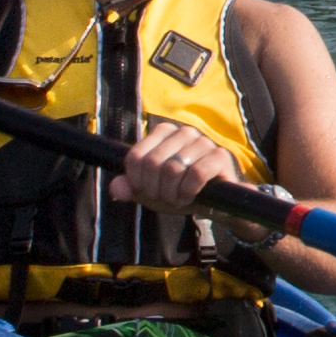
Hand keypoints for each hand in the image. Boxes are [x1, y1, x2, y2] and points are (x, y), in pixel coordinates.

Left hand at [121, 119, 253, 219]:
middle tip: (166, 198)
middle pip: (153, 163)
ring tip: (179, 198)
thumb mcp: (150, 192)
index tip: (148, 191)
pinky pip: (196, 173)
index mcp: (163, 132)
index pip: (136, 157)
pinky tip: (191, 196)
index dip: (137, 181)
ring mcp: (203, 142)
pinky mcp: (220, 156)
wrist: (214, 204)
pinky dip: (188, 191)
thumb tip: (115, 189)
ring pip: (173, 169)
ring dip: (172, 193)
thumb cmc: (179, 192)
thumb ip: (130, 188)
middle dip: (156, 190)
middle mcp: (183, 132)